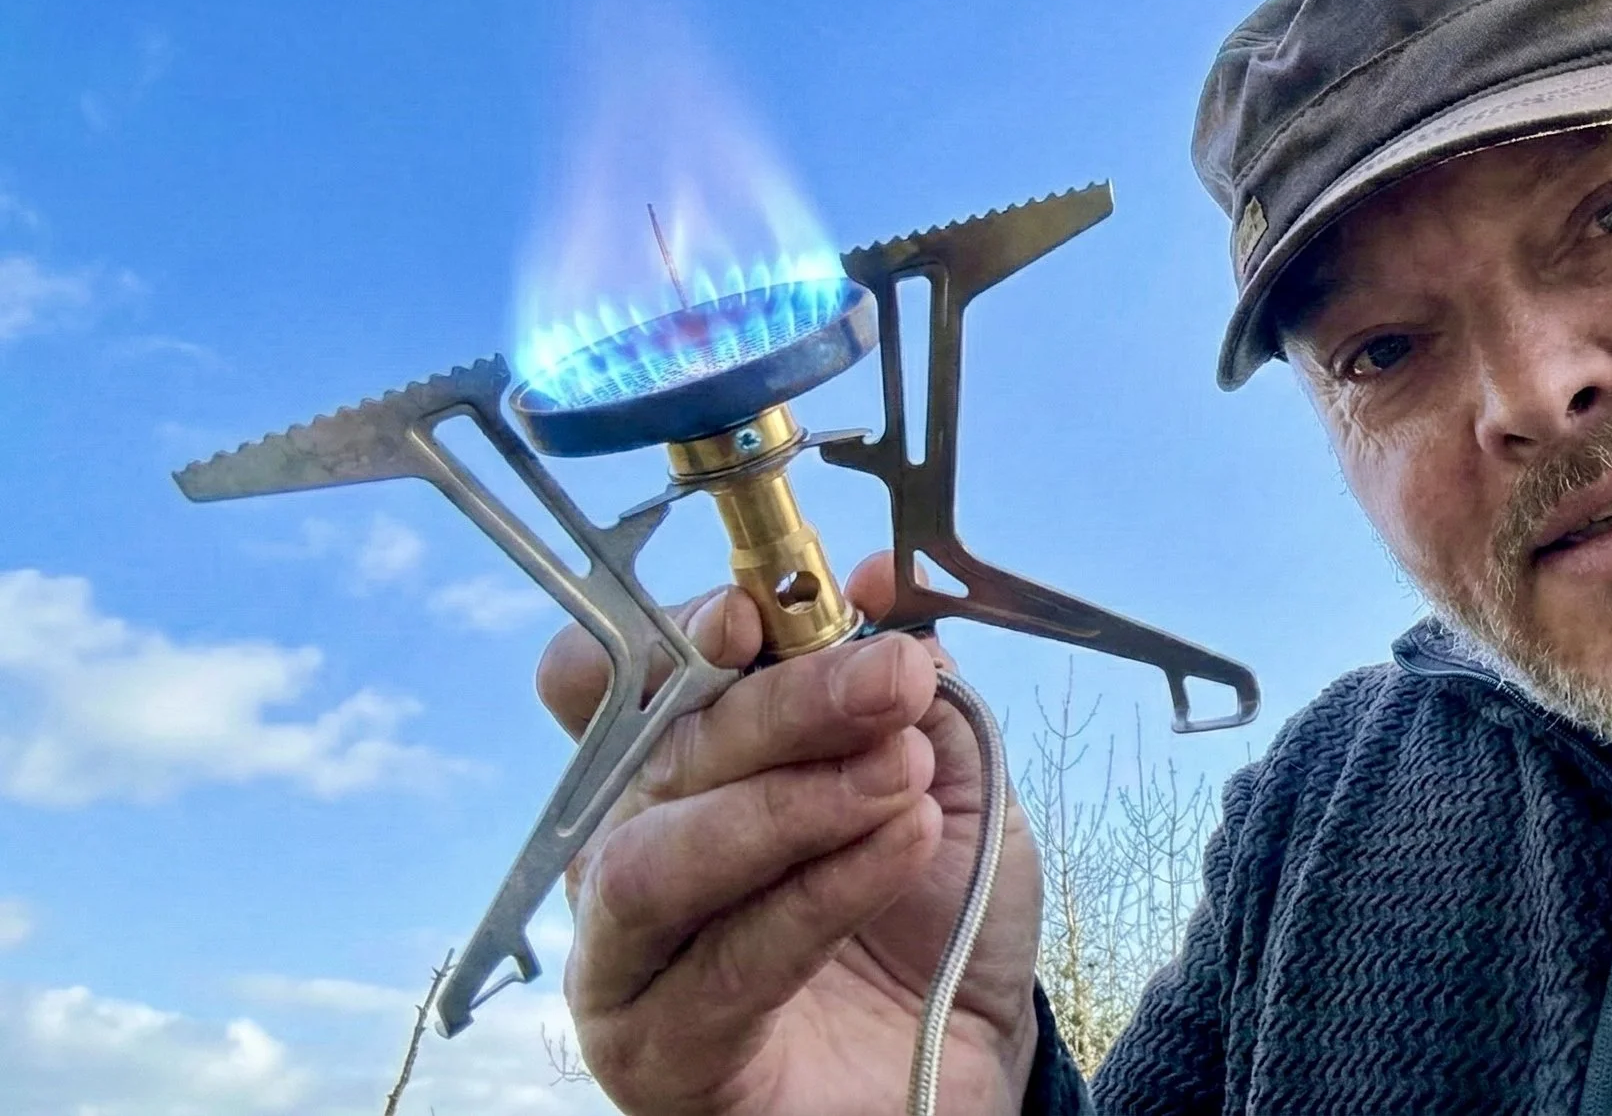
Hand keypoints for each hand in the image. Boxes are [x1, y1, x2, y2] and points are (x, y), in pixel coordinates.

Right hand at [534, 554, 1042, 1114]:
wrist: (966, 1062)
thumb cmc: (932, 916)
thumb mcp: (940, 773)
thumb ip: (900, 679)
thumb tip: (865, 575)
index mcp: (677, 770)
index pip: (619, 676)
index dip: (671, 635)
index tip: (760, 609)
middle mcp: (626, 850)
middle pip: (660, 753)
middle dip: (784, 705)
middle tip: (893, 684)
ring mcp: (626, 956)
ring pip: (659, 858)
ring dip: (790, 804)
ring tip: (898, 778)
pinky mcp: (659, 1048)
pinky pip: (724, 962)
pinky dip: (818, 894)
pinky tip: (898, 847)